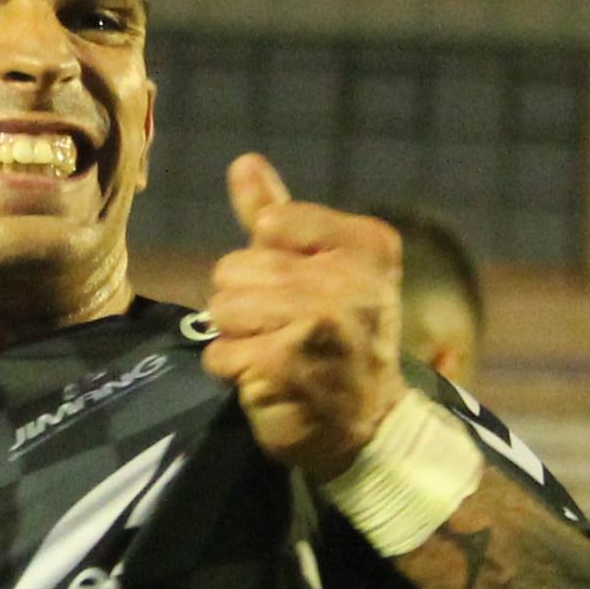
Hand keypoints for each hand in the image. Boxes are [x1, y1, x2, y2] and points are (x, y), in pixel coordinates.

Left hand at [199, 154, 404, 479]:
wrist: (369, 426)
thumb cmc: (341, 339)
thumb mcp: (324, 267)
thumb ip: (280, 216)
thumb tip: (243, 162)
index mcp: (366, 243)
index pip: (270, 222)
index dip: (271, 258)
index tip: (308, 289)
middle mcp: (347, 279)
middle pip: (236, 267)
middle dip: (248, 302)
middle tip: (290, 331)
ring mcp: (316, 324)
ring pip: (223, 309)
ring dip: (238, 338)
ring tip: (278, 353)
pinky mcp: (283, 366)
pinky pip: (220, 353)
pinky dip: (234, 370)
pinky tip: (269, 379)